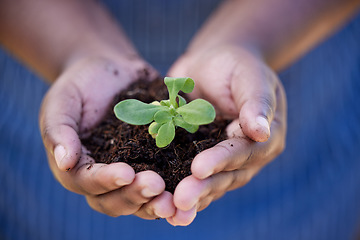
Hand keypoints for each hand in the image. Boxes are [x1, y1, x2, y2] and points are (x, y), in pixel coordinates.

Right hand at [40, 55, 175, 218]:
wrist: (110, 69)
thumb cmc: (80, 85)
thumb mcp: (62, 102)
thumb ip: (59, 131)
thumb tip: (64, 162)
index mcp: (78, 167)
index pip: (88, 183)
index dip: (106, 181)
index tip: (126, 173)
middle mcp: (105, 176)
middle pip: (116, 200)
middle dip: (135, 196)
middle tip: (156, 186)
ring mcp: (132, 170)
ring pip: (141, 198)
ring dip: (156, 201)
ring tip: (174, 198)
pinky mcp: (154, 160)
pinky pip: (165, 177)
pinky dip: (176, 186)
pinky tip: (192, 183)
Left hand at [166, 45, 286, 225]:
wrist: (213, 64)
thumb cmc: (235, 65)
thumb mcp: (249, 76)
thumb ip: (256, 103)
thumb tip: (262, 132)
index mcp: (263, 137)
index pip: (243, 152)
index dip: (221, 161)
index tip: (198, 169)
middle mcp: (245, 155)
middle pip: (226, 176)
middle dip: (203, 188)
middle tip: (180, 200)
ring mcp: (222, 160)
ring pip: (210, 184)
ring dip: (191, 198)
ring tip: (171, 213)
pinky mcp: (199, 159)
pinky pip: (191, 178)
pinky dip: (178, 190)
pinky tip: (163, 206)